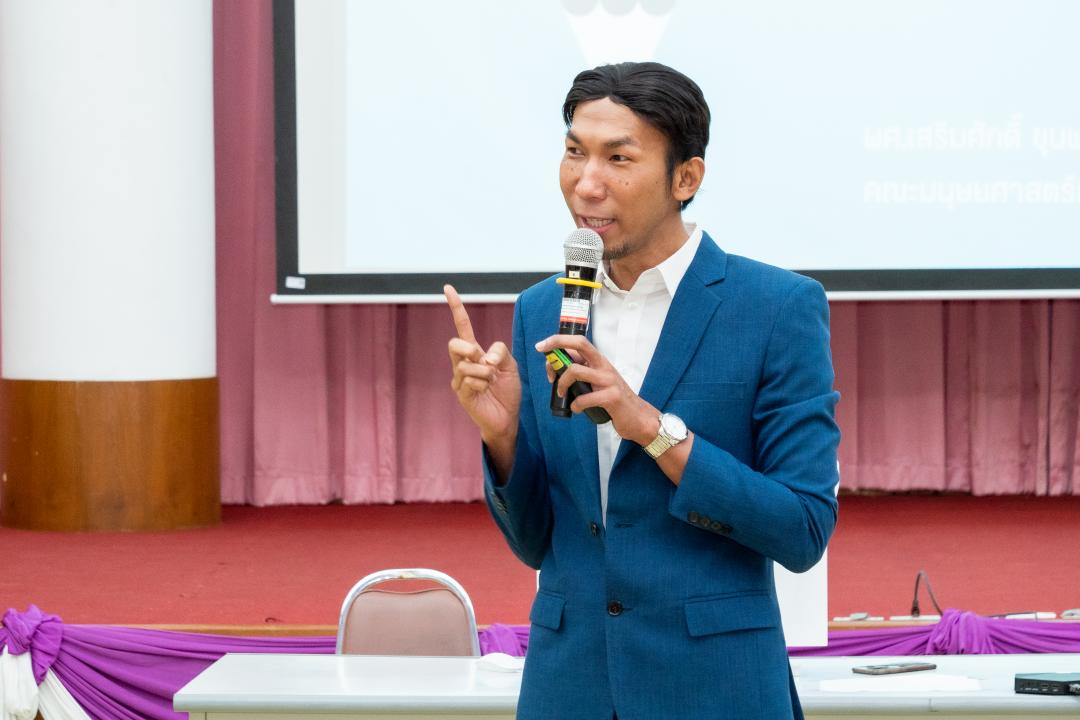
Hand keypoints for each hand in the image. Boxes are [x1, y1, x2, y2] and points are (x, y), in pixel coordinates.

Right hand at [444, 285, 520, 449]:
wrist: (508, 417)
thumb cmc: (507, 390)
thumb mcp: (511, 365)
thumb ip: (500, 352)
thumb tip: (484, 356)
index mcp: (475, 352)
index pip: (463, 326)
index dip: (456, 307)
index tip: (448, 288)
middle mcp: (463, 363)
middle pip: (454, 343)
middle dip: (467, 348)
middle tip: (479, 357)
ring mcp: (459, 379)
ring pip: (465, 365)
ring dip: (484, 372)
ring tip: (491, 381)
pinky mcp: (461, 394)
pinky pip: (469, 381)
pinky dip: (483, 384)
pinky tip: (486, 391)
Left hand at [534, 334, 658, 445]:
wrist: (638, 417)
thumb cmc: (613, 400)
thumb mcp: (599, 381)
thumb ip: (582, 372)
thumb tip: (556, 366)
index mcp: (600, 361)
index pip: (579, 342)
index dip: (559, 340)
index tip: (542, 345)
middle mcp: (604, 366)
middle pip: (580, 344)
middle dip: (558, 345)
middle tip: (544, 356)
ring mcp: (609, 380)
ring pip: (576, 371)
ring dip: (561, 383)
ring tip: (561, 394)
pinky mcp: (612, 397)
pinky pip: (584, 398)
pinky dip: (575, 405)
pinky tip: (576, 409)